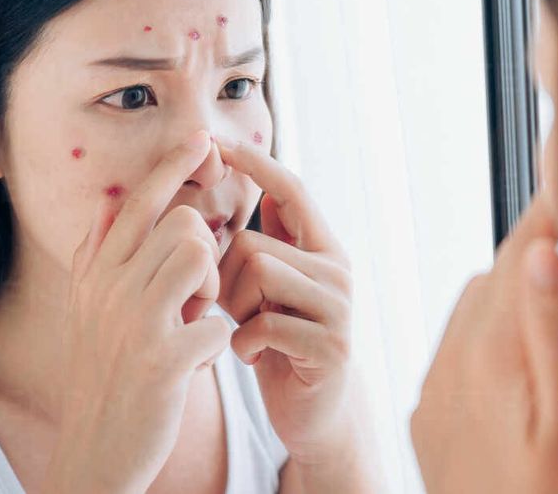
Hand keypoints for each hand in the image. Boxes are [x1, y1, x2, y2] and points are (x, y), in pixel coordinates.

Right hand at [40, 131, 231, 493]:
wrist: (94, 450)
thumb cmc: (105, 373)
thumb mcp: (90, 311)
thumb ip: (100, 257)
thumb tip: (111, 205)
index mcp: (96, 273)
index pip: (138, 203)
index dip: (172, 167)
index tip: (202, 140)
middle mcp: (110, 288)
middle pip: (182, 223)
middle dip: (203, 252)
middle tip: (189, 296)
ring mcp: (134, 322)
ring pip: (200, 256)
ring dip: (210, 291)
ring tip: (190, 323)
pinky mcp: (160, 361)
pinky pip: (216, 323)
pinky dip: (217, 345)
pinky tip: (193, 366)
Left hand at [214, 135, 357, 463]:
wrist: (315, 413)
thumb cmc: (280, 342)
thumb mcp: (270, 289)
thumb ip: (263, 247)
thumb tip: (247, 195)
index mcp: (322, 248)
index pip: (291, 190)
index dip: (255, 164)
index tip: (219, 145)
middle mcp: (337, 269)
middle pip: (253, 243)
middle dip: (225, 280)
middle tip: (235, 312)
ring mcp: (339, 306)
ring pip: (258, 273)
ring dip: (235, 309)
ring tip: (245, 331)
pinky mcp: (330, 345)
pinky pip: (264, 324)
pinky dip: (243, 344)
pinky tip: (252, 357)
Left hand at [410, 193, 557, 493]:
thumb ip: (552, 333)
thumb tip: (539, 250)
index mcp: (493, 354)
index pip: (516, 259)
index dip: (545, 215)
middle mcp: (457, 363)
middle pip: (494, 278)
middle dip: (530, 245)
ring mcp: (441, 389)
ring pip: (475, 310)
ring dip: (506, 287)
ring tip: (544, 268)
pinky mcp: (433, 413)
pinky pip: (459, 349)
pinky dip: (486, 329)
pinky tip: (512, 340)